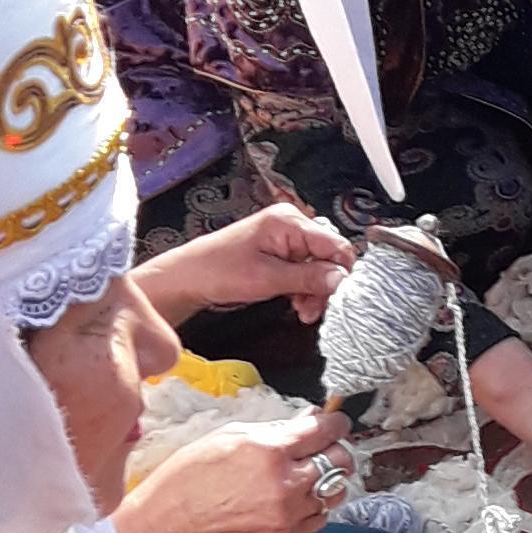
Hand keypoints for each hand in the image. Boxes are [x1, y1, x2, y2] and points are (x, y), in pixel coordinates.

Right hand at [114, 407, 352, 532]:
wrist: (176, 520)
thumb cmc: (194, 475)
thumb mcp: (232, 435)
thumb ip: (277, 428)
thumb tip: (308, 418)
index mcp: (270, 451)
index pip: (324, 431)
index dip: (335, 423)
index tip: (337, 423)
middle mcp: (285, 484)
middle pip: (338, 461)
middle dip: (335, 449)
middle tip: (325, 447)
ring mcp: (288, 514)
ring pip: (335, 491)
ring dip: (329, 479)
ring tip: (310, 475)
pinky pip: (321, 517)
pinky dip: (316, 505)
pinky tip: (298, 497)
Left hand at [140, 202, 352, 327]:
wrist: (189, 278)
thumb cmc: (218, 271)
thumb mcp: (268, 278)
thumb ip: (309, 278)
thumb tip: (341, 279)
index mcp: (289, 222)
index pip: (336, 245)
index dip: (340, 273)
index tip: (336, 297)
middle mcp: (290, 225)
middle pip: (329, 257)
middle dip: (325, 286)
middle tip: (314, 309)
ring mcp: (285, 239)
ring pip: (319, 267)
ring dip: (315, 291)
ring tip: (303, 310)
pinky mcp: (279, 253)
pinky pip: (305, 271)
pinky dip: (304, 289)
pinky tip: (297, 303)